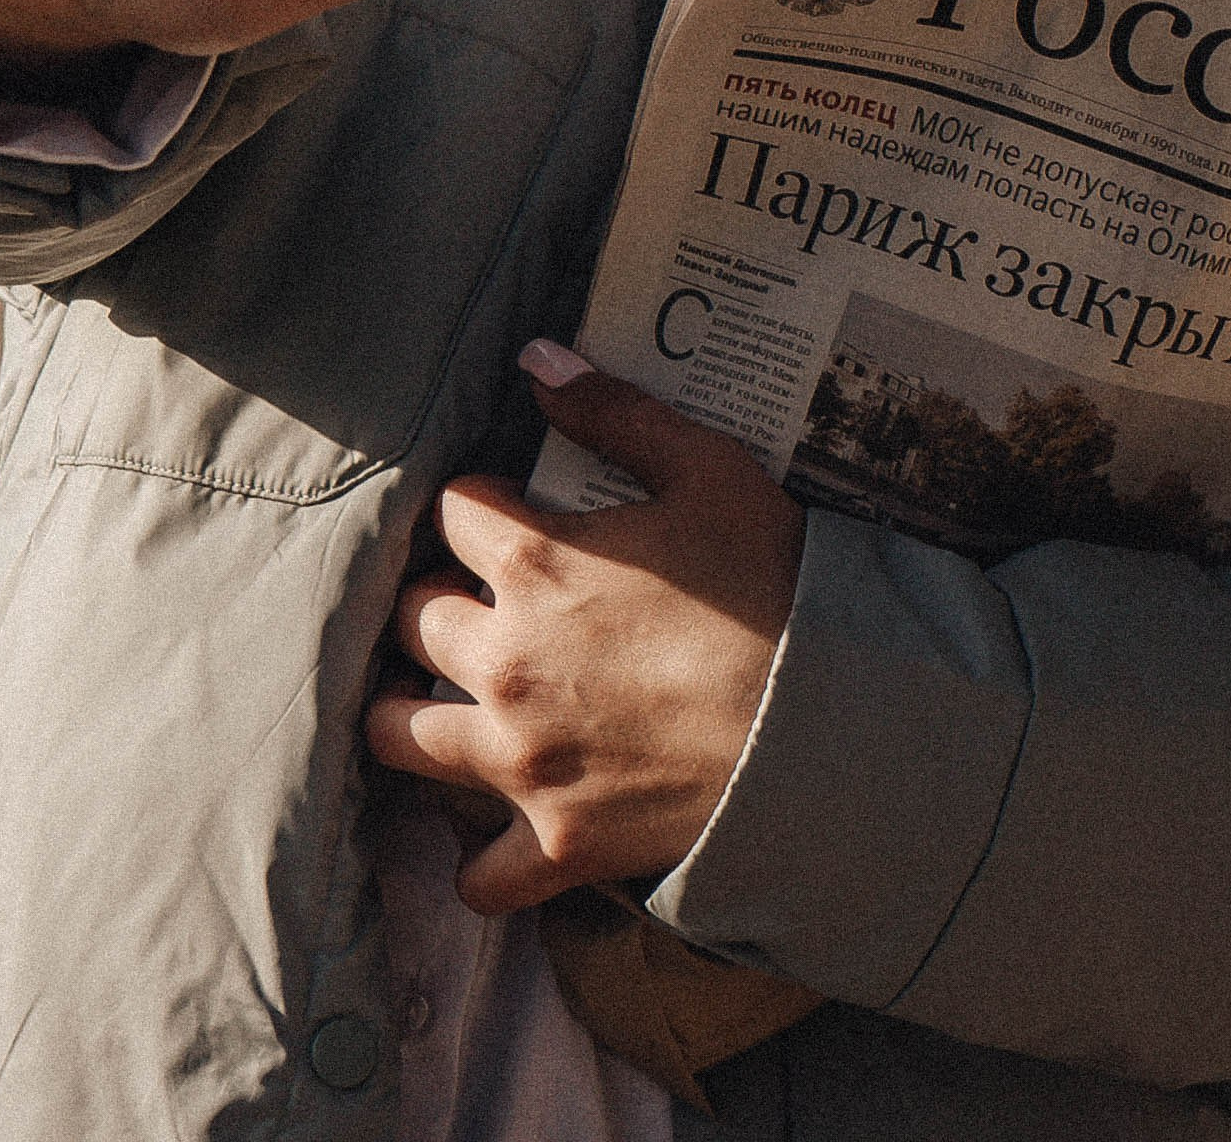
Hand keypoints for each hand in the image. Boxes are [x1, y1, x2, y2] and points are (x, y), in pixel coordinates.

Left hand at [363, 349, 805, 913]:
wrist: (829, 732)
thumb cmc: (774, 590)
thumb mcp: (708, 471)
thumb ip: (615, 411)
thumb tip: (535, 357)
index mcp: (535, 561)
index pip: (452, 511)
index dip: (482, 504)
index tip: (510, 513)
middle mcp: (503, 660)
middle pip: (411, 618)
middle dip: (438, 601)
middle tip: (482, 603)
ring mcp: (521, 761)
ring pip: (400, 736)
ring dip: (412, 713)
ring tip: (445, 701)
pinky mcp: (554, 845)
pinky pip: (475, 874)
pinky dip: (479, 858)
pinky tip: (497, 830)